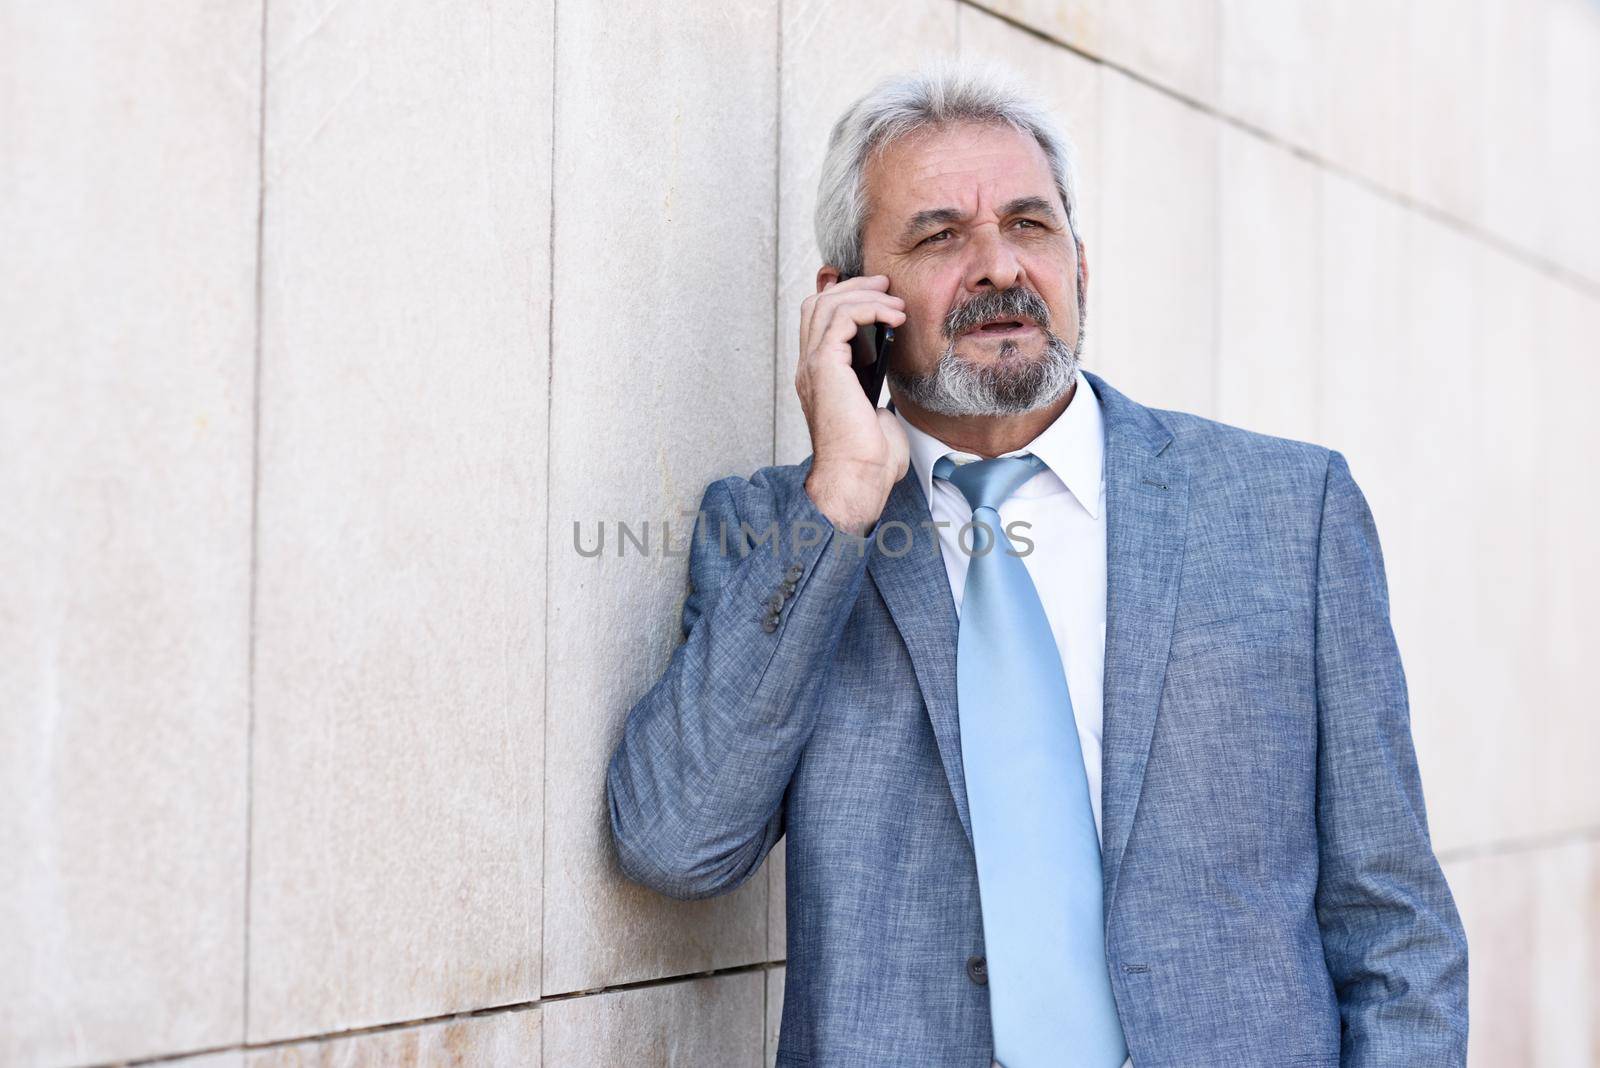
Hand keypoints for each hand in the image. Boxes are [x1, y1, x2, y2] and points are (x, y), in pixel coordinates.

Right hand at [795, 274, 910, 535]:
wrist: (857, 477)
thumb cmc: (868, 459)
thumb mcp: (876, 418)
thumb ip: (876, 400)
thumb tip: (886, 398)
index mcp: (818, 378)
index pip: (818, 322)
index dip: (845, 299)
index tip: (880, 297)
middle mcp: (809, 368)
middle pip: (817, 303)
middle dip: (853, 286)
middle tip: (885, 286)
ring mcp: (813, 365)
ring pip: (826, 304)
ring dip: (865, 295)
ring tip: (895, 302)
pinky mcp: (825, 366)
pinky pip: (841, 317)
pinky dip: (868, 308)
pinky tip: (893, 317)